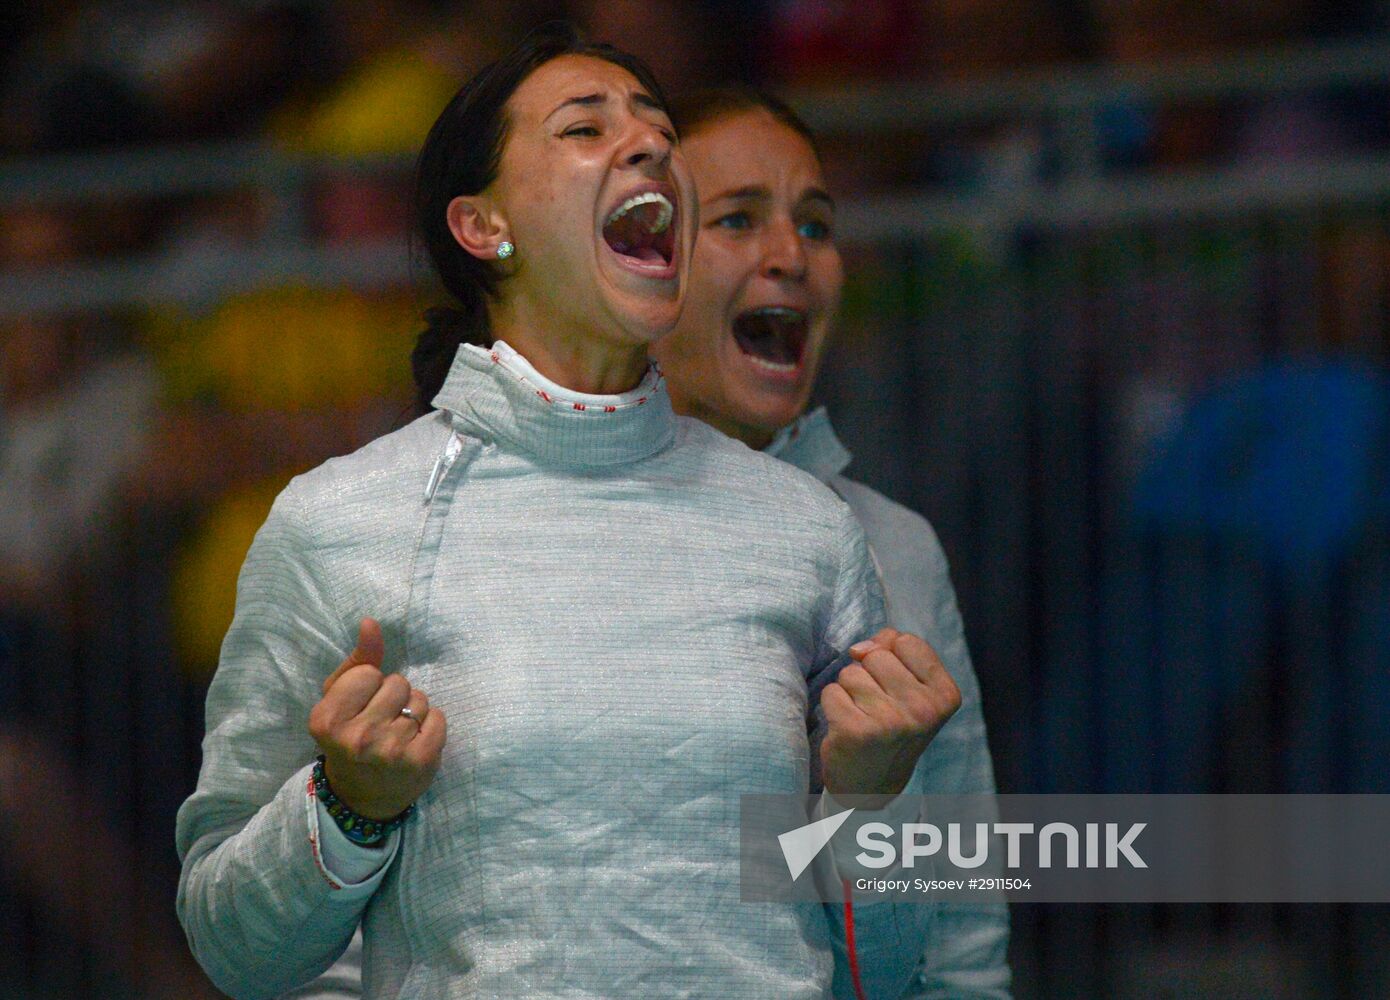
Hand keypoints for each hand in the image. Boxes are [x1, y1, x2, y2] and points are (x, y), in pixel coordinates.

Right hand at [307, 618, 445, 819]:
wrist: (362, 797)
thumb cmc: (349, 737)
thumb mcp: (340, 700)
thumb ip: (358, 660)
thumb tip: (371, 622)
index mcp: (327, 720)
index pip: (368, 673)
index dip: (369, 686)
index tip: (360, 708)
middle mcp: (357, 738)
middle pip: (397, 683)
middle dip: (393, 696)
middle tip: (381, 721)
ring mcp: (391, 752)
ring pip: (420, 699)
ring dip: (413, 710)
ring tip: (397, 732)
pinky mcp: (420, 762)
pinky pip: (439, 718)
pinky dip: (432, 725)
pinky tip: (415, 741)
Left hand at [820, 628, 960, 805]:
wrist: (873, 785)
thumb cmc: (892, 726)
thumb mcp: (912, 688)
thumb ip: (894, 652)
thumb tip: (860, 648)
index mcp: (945, 695)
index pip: (906, 641)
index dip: (891, 655)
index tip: (895, 686)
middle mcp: (923, 709)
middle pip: (876, 654)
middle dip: (868, 673)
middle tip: (876, 705)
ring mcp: (890, 722)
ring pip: (850, 672)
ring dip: (849, 690)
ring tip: (862, 715)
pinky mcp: (856, 731)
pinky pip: (831, 691)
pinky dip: (833, 704)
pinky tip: (847, 725)